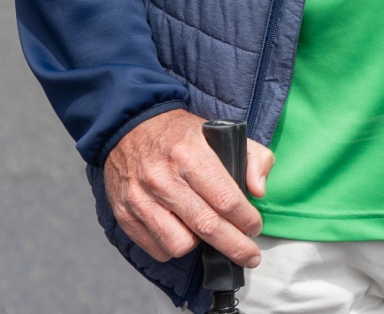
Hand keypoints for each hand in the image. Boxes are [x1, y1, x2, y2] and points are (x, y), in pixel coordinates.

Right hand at [103, 109, 274, 266]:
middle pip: (207, 227)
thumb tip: (259, 191)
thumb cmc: (180, 134)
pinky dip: (173, 247)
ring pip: (180, 244)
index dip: (246, 219)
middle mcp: (163, 179)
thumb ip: (252, 157)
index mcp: (190, 154)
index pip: (226, 199)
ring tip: (207, 233)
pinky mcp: (124, 215)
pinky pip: (156, 249)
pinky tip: (183, 232)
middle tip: (251, 256)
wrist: (129, 127)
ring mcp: (141, 199)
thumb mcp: (222, 131)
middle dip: (235, 247)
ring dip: (199, 245)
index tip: (255, 227)